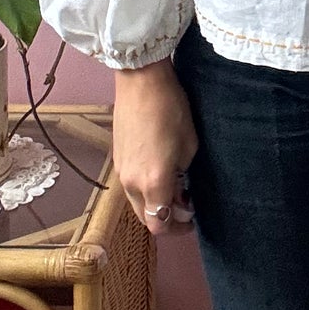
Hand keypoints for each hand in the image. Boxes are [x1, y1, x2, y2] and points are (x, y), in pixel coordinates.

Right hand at [112, 58, 198, 237]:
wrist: (141, 81)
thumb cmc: (171, 109)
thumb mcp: (189, 145)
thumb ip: (183, 175)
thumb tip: (180, 190)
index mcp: (153, 182)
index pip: (159, 225)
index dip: (177, 228)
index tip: (191, 218)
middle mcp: (132, 183)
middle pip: (145, 218)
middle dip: (166, 217)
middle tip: (185, 203)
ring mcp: (121, 171)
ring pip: (137, 202)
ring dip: (155, 202)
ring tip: (175, 184)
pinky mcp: (117, 158)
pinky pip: (131, 184)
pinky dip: (145, 187)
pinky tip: (160, 169)